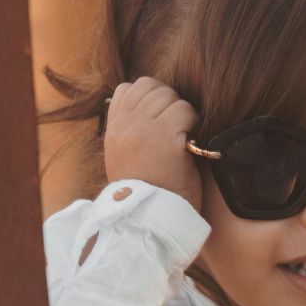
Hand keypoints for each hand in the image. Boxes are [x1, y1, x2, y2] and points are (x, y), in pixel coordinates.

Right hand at [104, 78, 202, 211]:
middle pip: (149, 86)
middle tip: (177, 123)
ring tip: (183, 133)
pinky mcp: (164, 137)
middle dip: (167, 99)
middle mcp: (124, 126)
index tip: (160, 115)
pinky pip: (183, 109)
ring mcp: (143, 130)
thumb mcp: (124, 159)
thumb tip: (149, 111)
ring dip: (181, 111)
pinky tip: (190, 140)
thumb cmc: (146, 193)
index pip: (127, 89)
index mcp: (113, 131)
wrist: (149, 219)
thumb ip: (130, 133)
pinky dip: (192, 120)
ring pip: (168, 95)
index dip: (148, 95)